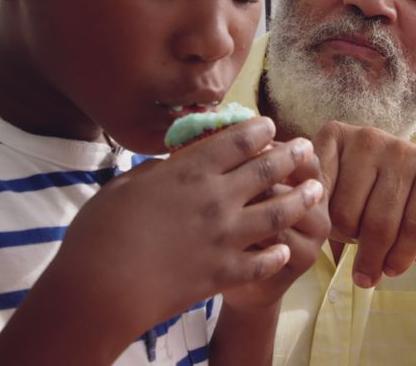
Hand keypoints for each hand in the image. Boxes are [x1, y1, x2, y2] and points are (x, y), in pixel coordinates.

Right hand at [49, 117, 324, 338]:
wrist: (100, 289)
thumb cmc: (98, 233)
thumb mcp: (124, 185)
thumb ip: (157, 172)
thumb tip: (171, 165)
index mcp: (188, 170)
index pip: (236, 141)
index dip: (258, 130)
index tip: (270, 125)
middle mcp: (215, 198)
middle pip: (266, 170)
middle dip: (290, 156)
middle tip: (306, 148)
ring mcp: (224, 237)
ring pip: (278, 212)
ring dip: (300, 199)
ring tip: (316, 190)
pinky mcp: (224, 272)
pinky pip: (262, 260)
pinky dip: (276, 253)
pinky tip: (284, 248)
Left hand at [313, 121, 415, 287]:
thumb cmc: (366, 205)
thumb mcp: (333, 199)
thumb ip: (309, 200)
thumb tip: (287, 213)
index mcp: (334, 136)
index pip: (315, 192)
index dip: (318, 222)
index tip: (322, 235)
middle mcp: (368, 136)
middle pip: (346, 211)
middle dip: (347, 240)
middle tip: (351, 251)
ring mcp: (403, 150)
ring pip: (380, 223)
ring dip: (372, 259)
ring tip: (366, 275)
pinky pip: (413, 228)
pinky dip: (400, 257)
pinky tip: (393, 269)